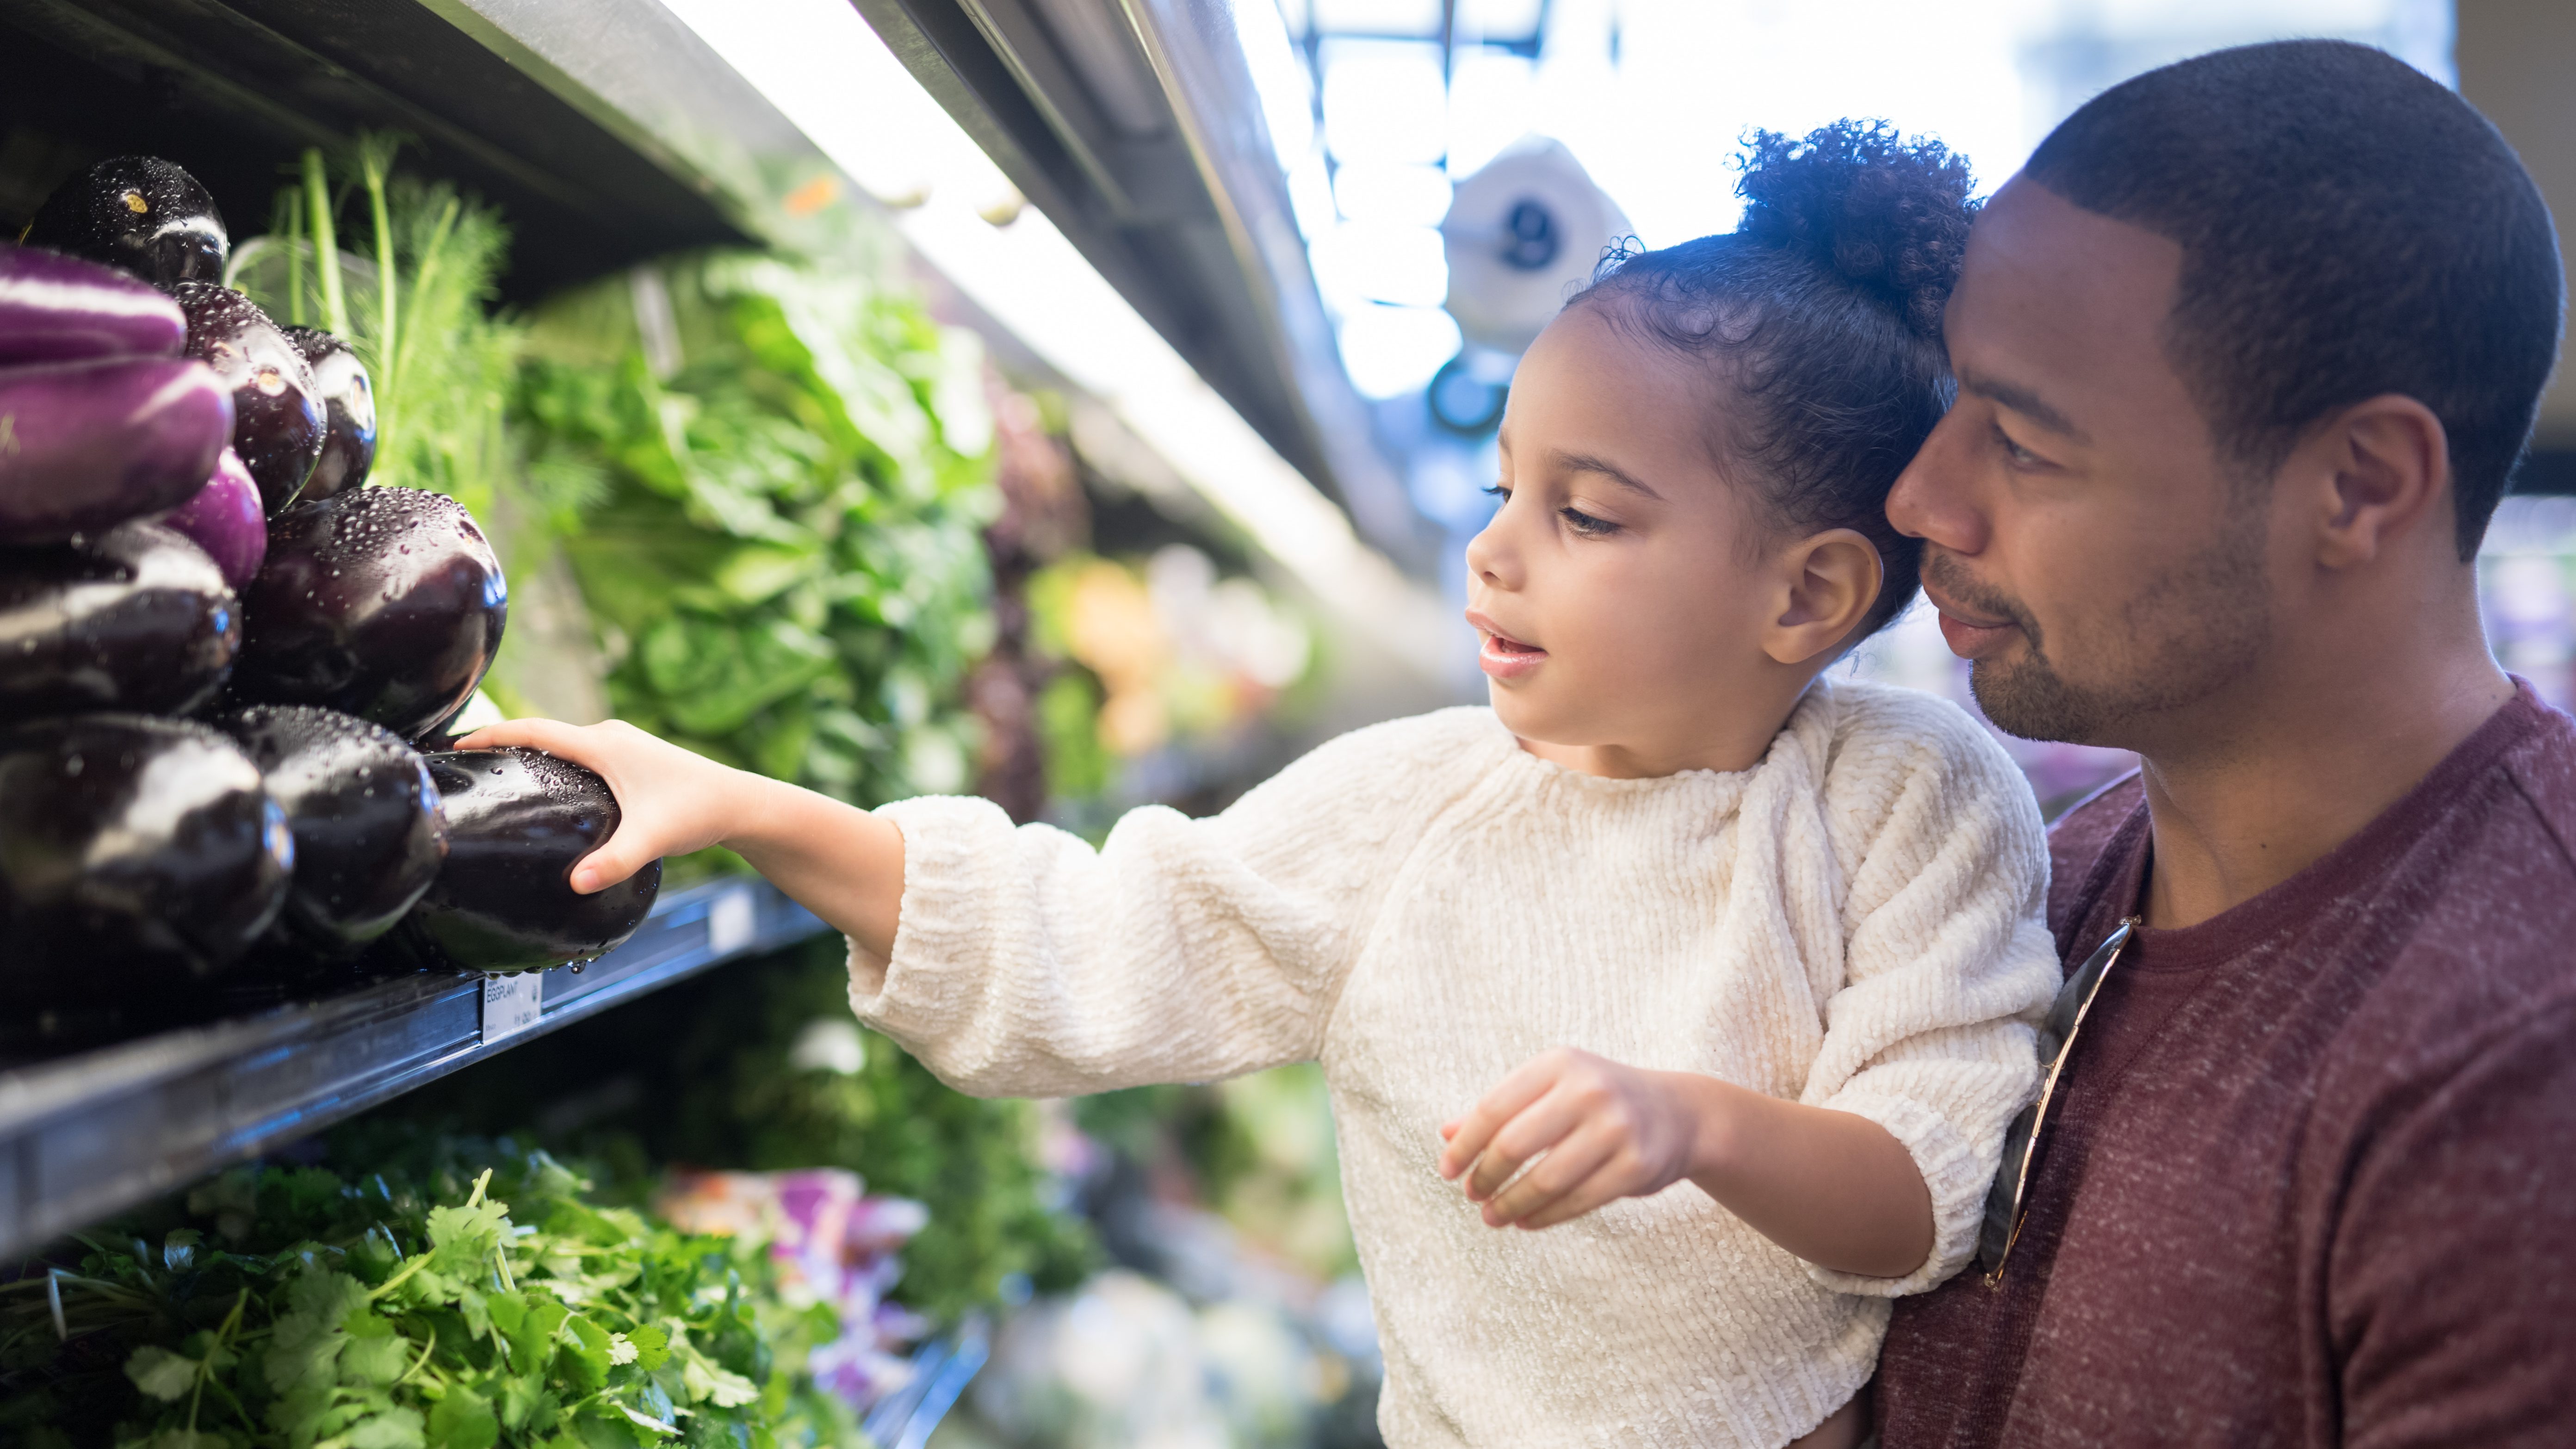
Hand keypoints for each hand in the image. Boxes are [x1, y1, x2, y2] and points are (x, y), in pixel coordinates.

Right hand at [453, 718, 754, 893]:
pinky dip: (555, 762)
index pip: (535, 730)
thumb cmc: (697, 813)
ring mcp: (622, 745)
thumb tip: (577, 884)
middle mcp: (610, 736)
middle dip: (503, 742)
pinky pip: (580, 754)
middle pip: (543, 733)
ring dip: (529, 752)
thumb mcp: (652, 838)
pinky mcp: (632, 759)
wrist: (739, 804)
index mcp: (604, 744)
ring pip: (563, 743)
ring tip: (494, 773)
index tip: (457, 742)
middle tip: (465, 763)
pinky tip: (545, 787)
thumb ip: (615, 861)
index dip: (493, 733)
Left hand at [1436, 1047, 1708, 1229]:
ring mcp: (1616, 1128)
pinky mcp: (1636, 1166)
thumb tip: (1444, 1134)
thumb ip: (1501, 1109)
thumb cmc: (1597, 1101)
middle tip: (1472, 1195)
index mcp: (1558, 1064)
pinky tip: (1525, 1221)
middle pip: (1514, 1143)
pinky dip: (1543, 1216)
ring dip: (1511, 1204)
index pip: (1494, 1107)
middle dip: (1485, 1176)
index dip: (1465, 1144)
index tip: (1447, 1171)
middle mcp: (1588, 1090)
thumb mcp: (1552, 1089)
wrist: (1678, 1113)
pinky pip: (1576, 1201)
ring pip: (1546, 1179)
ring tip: (1492, 1217)